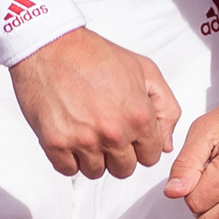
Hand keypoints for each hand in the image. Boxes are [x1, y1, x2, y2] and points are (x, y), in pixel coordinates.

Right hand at [8, 26, 180, 178]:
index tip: (129, 131)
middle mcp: (113, 132)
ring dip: (93, 156)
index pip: (151, 156)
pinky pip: (69, 170)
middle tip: (107, 128)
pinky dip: (69, 157)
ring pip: (96, 172)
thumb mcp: (144, 70)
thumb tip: (166, 143)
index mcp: (138, 116)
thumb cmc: (95, 55)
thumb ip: (166, 108)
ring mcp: (84, 141)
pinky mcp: (56, 144)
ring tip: (87, 128)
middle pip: (125, 169)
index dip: (141, 144)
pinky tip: (70, 133)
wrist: (51, 46)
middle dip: (119, 153)